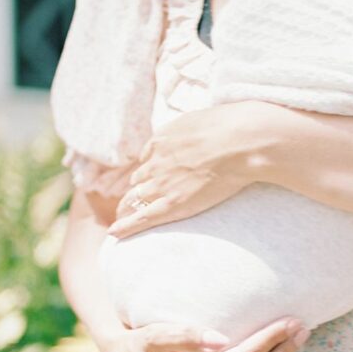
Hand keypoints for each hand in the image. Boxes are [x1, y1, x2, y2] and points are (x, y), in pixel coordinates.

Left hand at [110, 101, 277, 237]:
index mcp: (161, 141)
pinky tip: (114, 233)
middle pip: (139, 180)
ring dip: (127, 207)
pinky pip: (142, 218)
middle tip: (132, 201)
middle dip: (136, 189)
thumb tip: (190, 133)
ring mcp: (162, 184)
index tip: (149, 176)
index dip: (148, 168)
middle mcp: (156, 163)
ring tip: (121, 218)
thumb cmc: (228, 128)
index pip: (147, 158)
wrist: (237, 142)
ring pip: (136, 198)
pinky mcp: (172, 204)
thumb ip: (187, 129)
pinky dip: (126, 226)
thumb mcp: (200, 118)